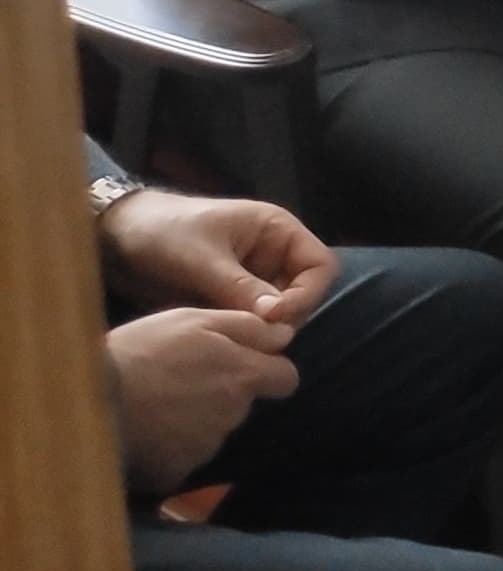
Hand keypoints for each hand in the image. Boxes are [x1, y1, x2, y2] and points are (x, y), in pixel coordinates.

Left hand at [97, 189, 335, 325]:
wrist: (114, 236)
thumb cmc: (163, 232)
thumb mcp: (202, 259)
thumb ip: (241, 288)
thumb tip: (277, 319)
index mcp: (277, 231)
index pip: (319, 266)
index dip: (306, 294)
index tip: (274, 317)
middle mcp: (272, 255)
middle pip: (301, 294)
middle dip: (282, 317)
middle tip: (253, 337)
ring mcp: (251, 278)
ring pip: (275, 312)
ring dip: (259, 328)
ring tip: (231, 338)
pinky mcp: (228, 298)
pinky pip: (247, 320)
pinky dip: (239, 332)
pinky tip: (219, 339)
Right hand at [105, 308, 297, 494]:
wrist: (88, 399)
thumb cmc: (142, 350)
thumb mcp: (193, 320)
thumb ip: (246, 327)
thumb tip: (286, 334)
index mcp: (243, 376)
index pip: (286, 379)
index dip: (268, 371)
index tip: (243, 366)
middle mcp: (233, 414)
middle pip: (243, 404)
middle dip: (224, 393)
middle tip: (182, 380)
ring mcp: (205, 446)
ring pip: (213, 430)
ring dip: (195, 419)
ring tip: (157, 403)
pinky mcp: (176, 471)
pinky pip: (182, 457)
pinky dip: (170, 447)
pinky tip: (145, 429)